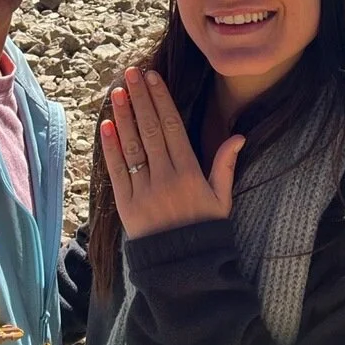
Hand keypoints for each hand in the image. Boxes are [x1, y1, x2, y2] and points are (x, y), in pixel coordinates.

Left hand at [100, 67, 244, 239]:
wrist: (185, 272)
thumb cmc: (205, 231)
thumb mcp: (222, 199)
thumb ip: (226, 165)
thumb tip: (239, 136)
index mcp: (190, 174)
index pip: (172, 127)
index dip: (161, 99)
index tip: (152, 77)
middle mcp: (166, 179)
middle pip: (150, 129)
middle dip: (139, 98)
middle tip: (131, 73)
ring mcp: (144, 192)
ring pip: (132, 146)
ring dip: (123, 116)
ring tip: (117, 91)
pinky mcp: (126, 207)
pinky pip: (117, 172)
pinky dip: (110, 148)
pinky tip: (106, 126)